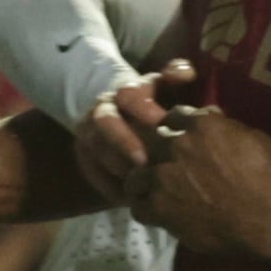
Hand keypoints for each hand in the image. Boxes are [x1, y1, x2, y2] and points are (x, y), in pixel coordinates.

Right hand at [78, 60, 197, 200]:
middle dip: (122, 140)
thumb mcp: (168, 87)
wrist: (126, 116)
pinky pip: (89, 169)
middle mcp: (104, 108)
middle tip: (143, 161)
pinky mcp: (84, 153)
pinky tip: (126, 198)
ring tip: (137, 184)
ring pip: (93, 146)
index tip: (162, 124)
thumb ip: (177, 75)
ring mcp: (89, 131)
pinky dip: (106, 184)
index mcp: (127, 91)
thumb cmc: (157, 105)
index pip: (129, 94)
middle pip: (104, 121)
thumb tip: (187, 73)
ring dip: (114, 165)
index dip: (143, 109)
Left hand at [125, 107, 270, 257]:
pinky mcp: (159, 206)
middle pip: (151, 146)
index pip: (172, 118)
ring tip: (157, 194)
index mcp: (198, 125)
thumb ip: (228, 128)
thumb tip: (214, 118)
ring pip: (136, 176)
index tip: (182, 144)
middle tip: (170, 172)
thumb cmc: (269, 180)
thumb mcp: (255, 140)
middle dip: (158, 157)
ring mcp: (163, 177)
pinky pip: (138, 207)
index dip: (175, 132)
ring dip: (145, 183)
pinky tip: (158, 214)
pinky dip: (146, 211)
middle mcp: (174, 145)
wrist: (268, 221)